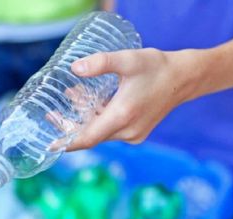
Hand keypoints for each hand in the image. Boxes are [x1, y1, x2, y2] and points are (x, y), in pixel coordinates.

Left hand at [64, 48, 200, 150]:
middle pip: (91, 135)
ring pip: (101, 132)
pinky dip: (98, 119)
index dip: (67, 142)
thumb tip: (74, 68)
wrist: (184, 78)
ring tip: (72, 97)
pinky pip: (111, 130)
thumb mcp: (127, 60)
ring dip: (85, 120)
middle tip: (52, 115)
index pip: (88, 138)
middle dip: (70, 126)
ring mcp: (134, 134)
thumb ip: (100, 63)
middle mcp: (127, 130)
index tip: (49, 145)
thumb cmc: (156, 67)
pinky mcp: (137, 132)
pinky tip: (91, 102)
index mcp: (122, 116)